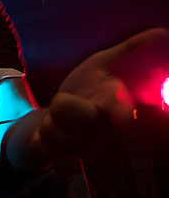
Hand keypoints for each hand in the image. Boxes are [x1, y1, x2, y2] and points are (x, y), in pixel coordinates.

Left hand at [30, 28, 168, 162]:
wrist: (63, 113)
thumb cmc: (89, 86)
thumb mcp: (104, 64)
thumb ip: (129, 50)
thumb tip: (162, 34)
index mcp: (117, 106)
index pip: (122, 110)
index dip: (121, 113)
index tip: (122, 118)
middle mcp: (107, 132)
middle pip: (76, 117)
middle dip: (64, 105)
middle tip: (63, 100)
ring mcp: (89, 150)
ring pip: (53, 133)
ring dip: (48, 122)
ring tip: (60, 118)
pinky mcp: (69, 163)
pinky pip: (41, 148)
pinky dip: (39, 139)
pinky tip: (52, 135)